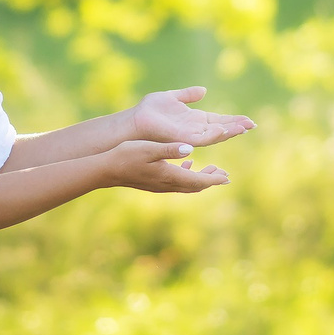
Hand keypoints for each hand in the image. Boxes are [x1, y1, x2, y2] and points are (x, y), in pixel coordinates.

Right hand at [106, 139, 230, 193]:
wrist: (106, 170)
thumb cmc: (126, 156)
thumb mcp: (149, 148)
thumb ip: (171, 149)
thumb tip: (192, 150)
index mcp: (169, 176)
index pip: (197, 181)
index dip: (213, 179)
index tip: (227, 177)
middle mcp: (167, 184)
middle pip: (195, 186)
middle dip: (211, 180)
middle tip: (225, 175)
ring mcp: (160, 185)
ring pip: (186, 185)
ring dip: (200, 179)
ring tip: (212, 170)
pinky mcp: (154, 183)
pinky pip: (176, 182)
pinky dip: (187, 175)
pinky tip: (187, 164)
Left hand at [130, 86, 255, 149]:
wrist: (136, 120)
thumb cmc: (150, 110)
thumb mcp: (173, 97)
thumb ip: (188, 94)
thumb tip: (204, 90)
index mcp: (194, 119)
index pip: (218, 120)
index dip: (233, 120)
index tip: (248, 120)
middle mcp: (195, 129)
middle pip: (220, 128)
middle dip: (236, 127)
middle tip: (252, 125)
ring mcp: (190, 135)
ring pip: (215, 135)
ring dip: (229, 131)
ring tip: (243, 127)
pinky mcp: (183, 139)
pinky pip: (201, 138)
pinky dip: (213, 135)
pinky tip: (223, 129)